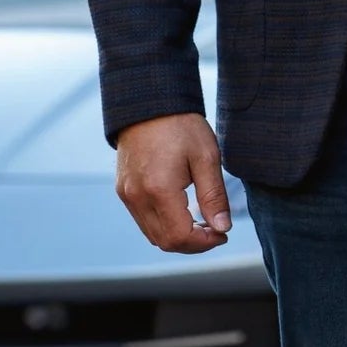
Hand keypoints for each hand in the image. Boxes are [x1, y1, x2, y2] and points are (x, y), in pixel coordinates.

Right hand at [115, 112, 231, 253]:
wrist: (149, 102)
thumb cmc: (181, 125)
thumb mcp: (206, 156)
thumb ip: (214, 196)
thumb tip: (223, 228)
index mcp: (159, 189)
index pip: (180, 237)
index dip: (204, 243)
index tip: (222, 234)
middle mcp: (137, 197)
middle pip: (164, 242)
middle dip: (193, 244)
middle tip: (215, 231)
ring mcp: (127, 195)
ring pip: (152, 235)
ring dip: (178, 236)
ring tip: (202, 223)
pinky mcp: (123, 190)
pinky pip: (143, 220)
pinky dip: (164, 225)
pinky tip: (183, 212)